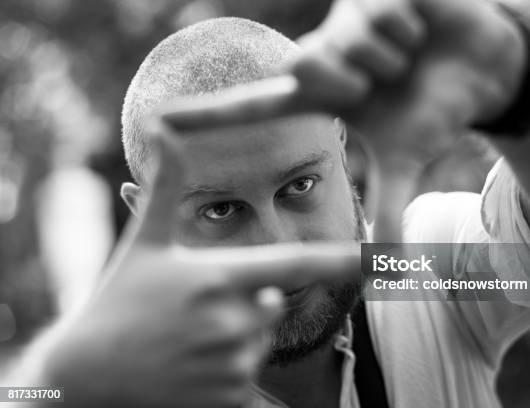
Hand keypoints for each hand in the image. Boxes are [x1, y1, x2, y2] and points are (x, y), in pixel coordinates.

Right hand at [39, 123, 359, 407]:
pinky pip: (260, 394)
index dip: (342, 258)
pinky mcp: (225, 400)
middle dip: (248, 305)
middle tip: (197, 310)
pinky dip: (242, 386)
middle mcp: (233, 319)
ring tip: (188, 340)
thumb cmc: (115, 301)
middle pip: (274, 307)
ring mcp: (230, 364)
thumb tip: (163, 129)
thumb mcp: (143, 242)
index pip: (297, 263)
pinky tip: (209, 378)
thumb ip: (165, 187)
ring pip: (261, 343)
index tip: (379, 254)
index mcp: (221, 276)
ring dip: (237, 339)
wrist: (82, 375)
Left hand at [159, 0, 525, 241]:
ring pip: (346, 41)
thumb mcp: (406, 161)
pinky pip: (380, 12)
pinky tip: (419, 26)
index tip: (157, 122)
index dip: (206, 117)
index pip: (253, 108)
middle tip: (384, 84)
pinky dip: (409, 27)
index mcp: (321, 98)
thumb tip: (385, 272)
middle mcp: (322, 56)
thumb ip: (388, 211)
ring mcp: (342, 21)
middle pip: (301, 64)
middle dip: (353, 80)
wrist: (484, 68)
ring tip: (409, 55)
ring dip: (390, 58)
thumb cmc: (437, 110)